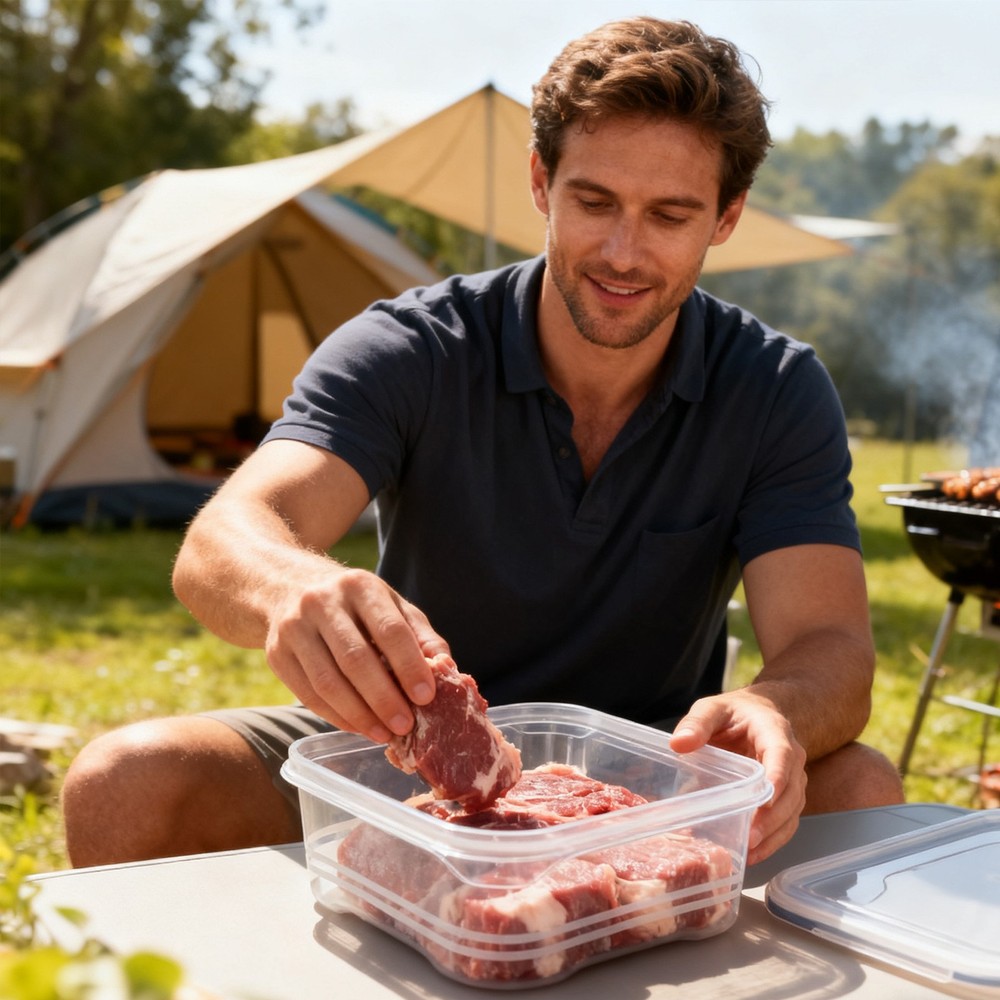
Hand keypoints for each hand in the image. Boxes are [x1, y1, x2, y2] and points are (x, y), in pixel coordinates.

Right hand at [263, 565, 449, 743]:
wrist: (288, 587)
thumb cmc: (354, 604)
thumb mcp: (390, 604)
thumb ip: (420, 635)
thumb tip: (448, 669)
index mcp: (360, 586)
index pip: (389, 629)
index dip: (409, 665)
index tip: (426, 696)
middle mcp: (322, 602)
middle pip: (356, 659)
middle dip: (384, 698)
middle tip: (405, 725)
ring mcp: (294, 628)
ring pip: (328, 682)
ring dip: (360, 715)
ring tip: (384, 734)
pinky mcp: (276, 654)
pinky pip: (308, 695)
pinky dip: (337, 717)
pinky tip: (359, 727)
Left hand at [668, 689, 807, 865]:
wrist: (757, 714)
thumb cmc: (734, 713)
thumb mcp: (712, 708)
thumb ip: (697, 723)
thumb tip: (679, 743)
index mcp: (774, 731)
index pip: (782, 755)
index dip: (777, 778)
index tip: (765, 800)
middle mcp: (792, 757)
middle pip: (791, 791)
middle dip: (772, 817)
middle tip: (750, 837)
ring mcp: (793, 779)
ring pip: (793, 810)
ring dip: (774, 834)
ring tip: (750, 852)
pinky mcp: (787, 796)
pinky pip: (788, 821)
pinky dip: (774, 839)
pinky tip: (755, 853)